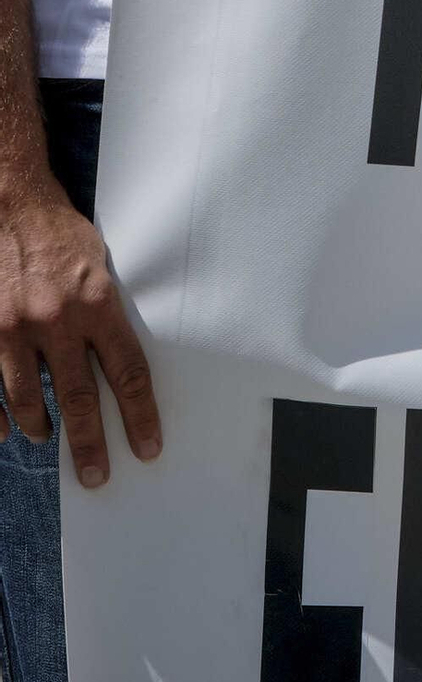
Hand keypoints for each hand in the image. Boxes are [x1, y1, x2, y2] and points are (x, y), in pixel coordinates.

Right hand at [0, 180, 160, 487]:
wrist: (11, 204)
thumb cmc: (61, 234)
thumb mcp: (100, 265)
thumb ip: (108, 311)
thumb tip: (118, 359)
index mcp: (97, 303)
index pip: (127, 372)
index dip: (139, 415)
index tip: (148, 448)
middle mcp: (57, 321)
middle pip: (80, 398)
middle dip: (90, 444)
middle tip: (98, 477)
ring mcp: (14, 328)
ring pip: (30, 399)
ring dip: (42, 426)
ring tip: (49, 438)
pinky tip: (4, 431)